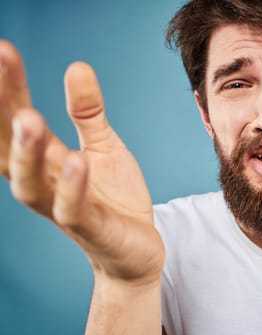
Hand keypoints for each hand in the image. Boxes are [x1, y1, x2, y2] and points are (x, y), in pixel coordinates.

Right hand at [0, 40, 163, 285]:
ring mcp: (64, 209)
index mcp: (46, 162)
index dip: (9, 89)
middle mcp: (46, 184)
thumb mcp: (103, 147)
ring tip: (28, 118)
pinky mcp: (91, 229)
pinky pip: (73, 210)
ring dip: (26, 152)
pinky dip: (72, 187)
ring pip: (30, 184)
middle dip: (4, 109)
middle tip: (2, 63)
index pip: (17, 121)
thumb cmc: (114, 198)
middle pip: (11, 148)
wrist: (137, 248)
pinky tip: (75, 161)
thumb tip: (77, 66)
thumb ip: (88, 113)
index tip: (4, 50)